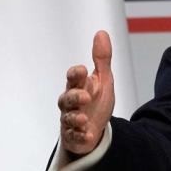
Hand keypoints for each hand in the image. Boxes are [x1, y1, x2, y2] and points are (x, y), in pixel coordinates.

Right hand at [57, 30, 115, 155]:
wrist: (94, 127)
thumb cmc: (95, 100)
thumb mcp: (103, 79)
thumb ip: (102, 58)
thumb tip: (101, 33)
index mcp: (78, 86)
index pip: (72, 77)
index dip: (75, 74)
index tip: (81, 70)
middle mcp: (71, 103)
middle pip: (67, 98)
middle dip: (75, 97)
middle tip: (86, 97)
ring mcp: (71, 120)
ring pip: (68, 118)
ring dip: (75, 118)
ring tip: (84, 119)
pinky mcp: (74, 136)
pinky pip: (74, 137)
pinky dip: (80, 136)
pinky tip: (88, 135)